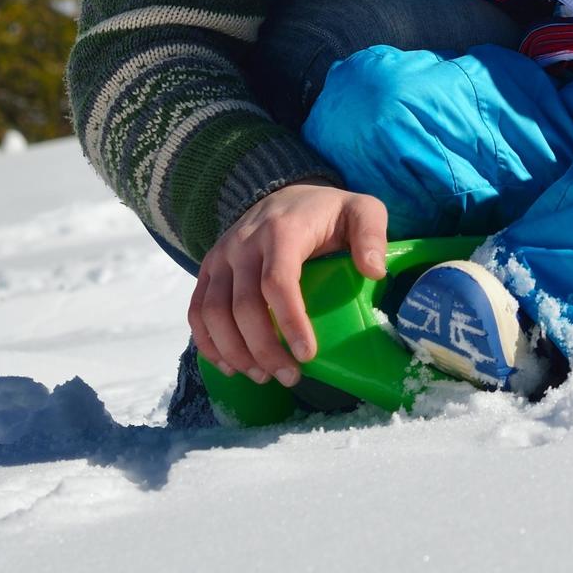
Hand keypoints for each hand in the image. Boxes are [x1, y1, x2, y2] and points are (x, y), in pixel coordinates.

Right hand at [187, 182, 388, 387]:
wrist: (285, 196)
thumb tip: (374, 271)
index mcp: (282, 230)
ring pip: (213, 313)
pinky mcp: (208, 270)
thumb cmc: (327, 212)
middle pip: (243, 305)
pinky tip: (232, 365)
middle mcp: (243, 243)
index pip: (277, 281)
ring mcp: (221, 257)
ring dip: (235, 352)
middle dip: (264, 349)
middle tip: (290, 377)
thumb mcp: (362, 210)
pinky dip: (209, 343)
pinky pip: (197, 312)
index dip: (290, 322)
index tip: (307, 354)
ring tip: (263, 376)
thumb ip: (372, 234)